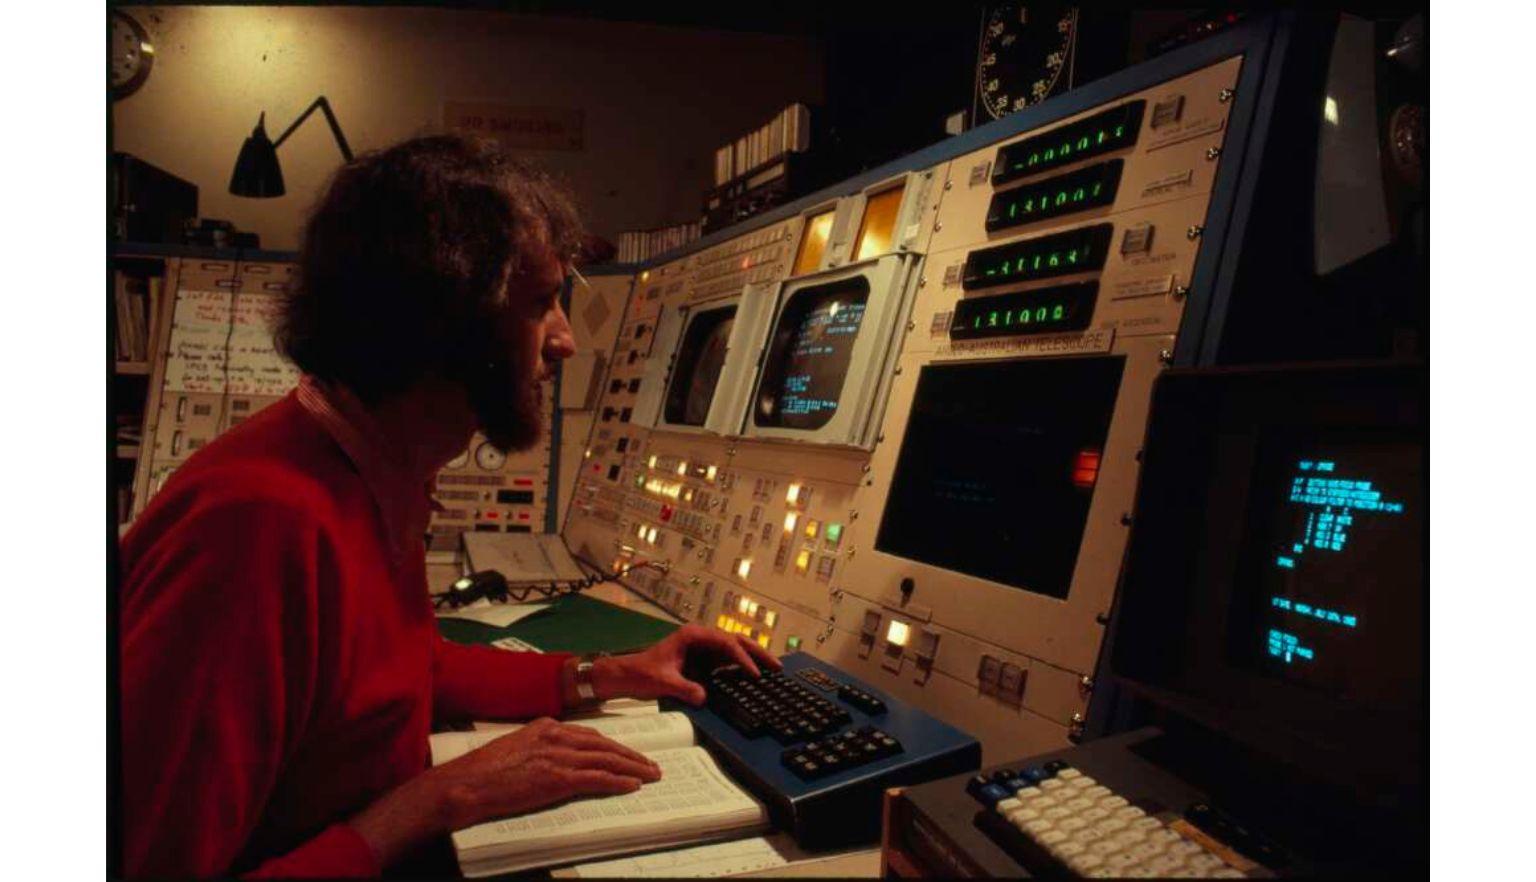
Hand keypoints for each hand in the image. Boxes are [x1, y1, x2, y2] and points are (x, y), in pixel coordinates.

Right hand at [432, 718, 661, 829]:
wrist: (467, 784)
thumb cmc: (484, 771)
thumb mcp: (516, 747)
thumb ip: (540, 747)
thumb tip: (558, 760)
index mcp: (546, 726)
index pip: (590, 734)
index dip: (613, 746)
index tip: (628, 753)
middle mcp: (556, 736)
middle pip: (604, 745)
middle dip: (631, 755)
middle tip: (650, 764)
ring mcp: (558, 756)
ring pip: (606, 760)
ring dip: (632, 768)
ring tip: (649, 775)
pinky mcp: (557, 778)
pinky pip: (597, 778)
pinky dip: (617, 782)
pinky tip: (631, 785)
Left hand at [592, 623, 783, 705]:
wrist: (626, 676)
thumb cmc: (641, 673)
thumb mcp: (662, 681)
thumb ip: (684, 688)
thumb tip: (703, 697)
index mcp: (692, 635)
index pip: (725, 643)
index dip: (742, 658)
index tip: (754, 673)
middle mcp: (700, 638)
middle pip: (736, 641)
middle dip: (757, 652)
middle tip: (777, 666)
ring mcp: (702, 649)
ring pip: (734, 649)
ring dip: (753, 658)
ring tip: (773, 669)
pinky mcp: (702, 660)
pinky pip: (726, 661)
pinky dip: (741, 667)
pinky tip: (753, 676)